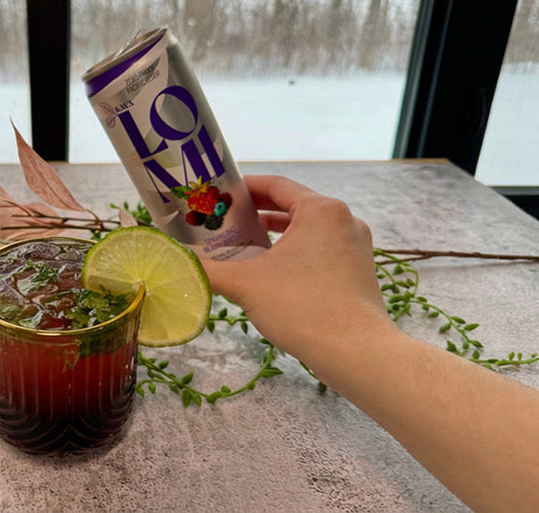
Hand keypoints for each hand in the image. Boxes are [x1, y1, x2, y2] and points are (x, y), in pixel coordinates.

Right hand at [202, 175, 395, 362]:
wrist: (355, 352)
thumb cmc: (302, 307)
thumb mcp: (245, 284)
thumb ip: (207, 268)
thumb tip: (178, 261)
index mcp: (321, 210)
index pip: (276, 185)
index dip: (244, 188)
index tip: (220, 195)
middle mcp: (344, 220)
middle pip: (293, 206)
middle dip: (257, 214)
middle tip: (226, 222)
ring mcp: (356, 246)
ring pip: (309, 230)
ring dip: (277, 235)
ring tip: (246, 246)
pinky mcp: (359, 270)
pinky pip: (322, 250)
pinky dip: (296, 253)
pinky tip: (274, 273)